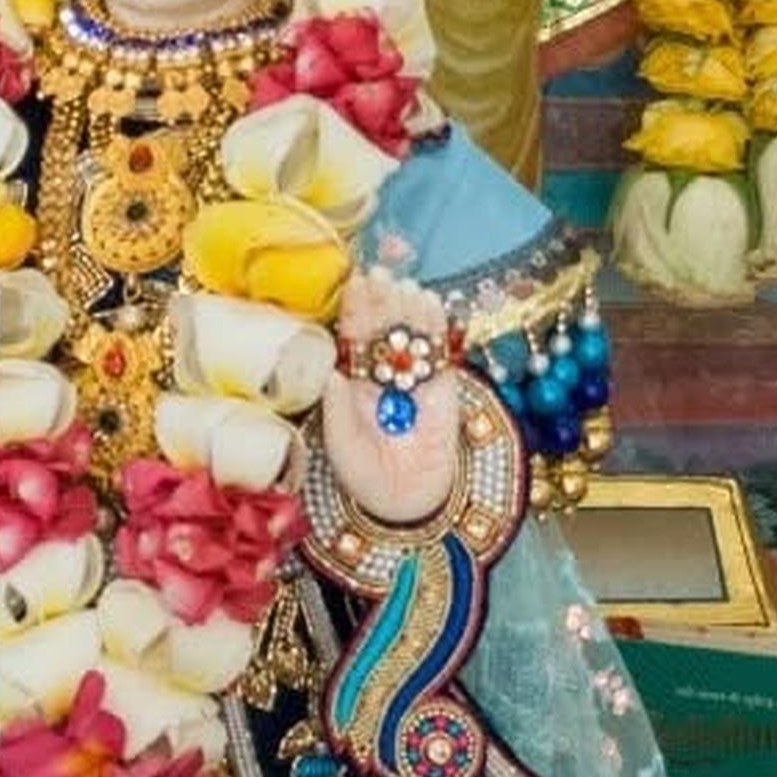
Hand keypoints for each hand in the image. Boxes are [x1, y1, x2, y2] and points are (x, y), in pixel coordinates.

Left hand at [317, 306, 466, 527]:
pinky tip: (431, 304)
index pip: (353, 336)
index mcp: (352, 380)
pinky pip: (440, 350)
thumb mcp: (342, 447)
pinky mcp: (444, 386)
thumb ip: (337, 411)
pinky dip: (437, 326)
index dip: (356, 309)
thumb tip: (332, 372)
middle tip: (380, 275)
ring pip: (411, 332)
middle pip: (382, 325)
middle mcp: (381, 372)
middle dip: (382, 298)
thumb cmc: (365, 477)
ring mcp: (413, 377)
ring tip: (404, 287)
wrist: (408, 502)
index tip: (356, 284)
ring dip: (408, 306)